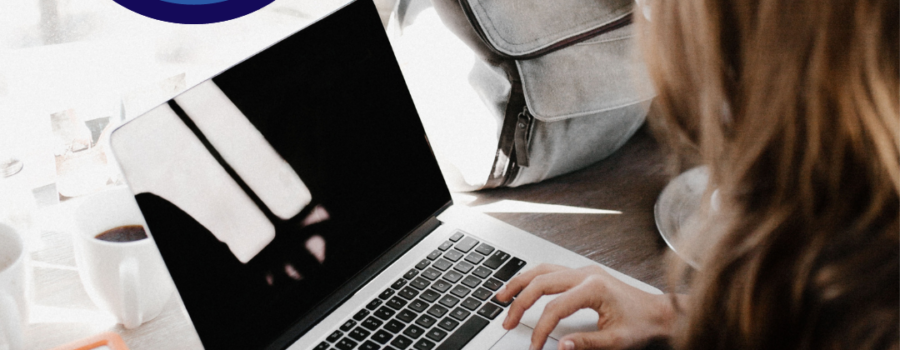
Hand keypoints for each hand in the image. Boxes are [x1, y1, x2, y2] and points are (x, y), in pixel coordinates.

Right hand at [495, 264, 677, 349]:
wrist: (661, 314)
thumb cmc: (643, 325)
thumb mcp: (616, 341)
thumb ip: (586, 343)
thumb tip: (560, 347)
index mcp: (594, 288)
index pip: (554, 308)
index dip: (540, 329)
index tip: (535, 346)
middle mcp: (586, 274)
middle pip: (541, 282)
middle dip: (520, 303)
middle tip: (507, 321)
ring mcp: (584, 271)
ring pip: (543, 270)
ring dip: (520, 283)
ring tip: (502, 297)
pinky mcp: (584, 274)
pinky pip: (551, 271)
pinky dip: (533, 278)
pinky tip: (524, 287)